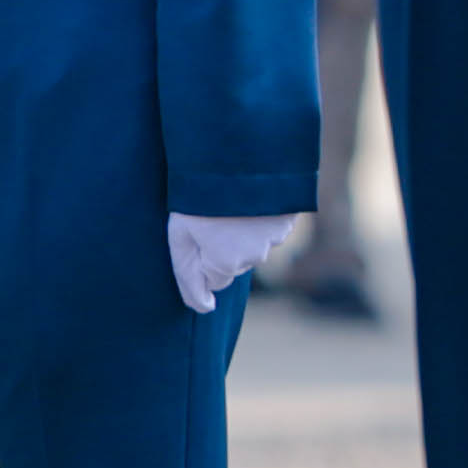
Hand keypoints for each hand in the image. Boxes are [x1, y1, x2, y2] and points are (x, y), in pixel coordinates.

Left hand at [168, 212, 300, 314]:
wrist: (233, 159)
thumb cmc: (197, 199)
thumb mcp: (180, 237)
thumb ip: (188, 279)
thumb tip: (205, 308)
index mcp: (225, 264)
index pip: (213, 279)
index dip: (202, 256)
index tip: (196, 234)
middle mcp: (254, 258)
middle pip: (235, 263)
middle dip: (223, 246)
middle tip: (211, 216)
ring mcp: (274, 239)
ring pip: (254, 246)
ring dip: (242, 231)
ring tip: (229, 205)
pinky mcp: (287, 220)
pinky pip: (270, 229)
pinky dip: (260, 218)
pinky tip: (250, 199)